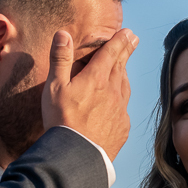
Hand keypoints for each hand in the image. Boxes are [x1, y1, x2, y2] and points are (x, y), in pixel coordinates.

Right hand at [41, 28, 137, 159]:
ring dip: (124, 74)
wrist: (77, 155)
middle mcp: (113, 91)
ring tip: (123, 68)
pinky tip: (118, 103)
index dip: (120, 40)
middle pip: (121, 67)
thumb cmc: (62, 120)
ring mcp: (120, 110)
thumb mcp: (54, 87)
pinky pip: (124, 108)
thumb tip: (63, 34)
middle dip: (126, 51)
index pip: (112, 53)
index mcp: (97, 78)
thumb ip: (60, 59)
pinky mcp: (122, 127)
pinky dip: (121, 100)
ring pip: (125, 86)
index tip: (128, 32)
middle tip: (134, 40)